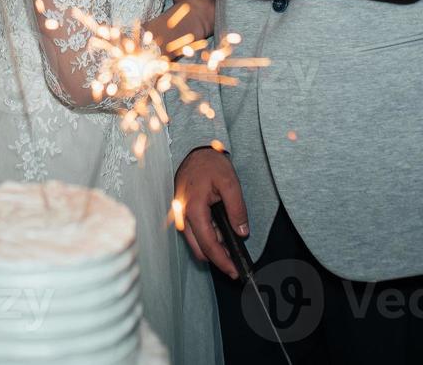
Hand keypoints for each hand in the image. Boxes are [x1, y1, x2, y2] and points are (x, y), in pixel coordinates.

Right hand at [174, 146, 248, 278]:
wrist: (196, 151)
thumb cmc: (210, 164)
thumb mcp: (230, 183)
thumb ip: (237, 209)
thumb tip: (242, 232)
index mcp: (193, 208)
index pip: (208, 244)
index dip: (222, 260)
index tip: (233, 271)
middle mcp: (182, 215)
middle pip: (199, 249)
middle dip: (218, 257)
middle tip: (235, 260)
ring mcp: (180, 215)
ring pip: (195, 243)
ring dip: (212, 246)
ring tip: (230, 240)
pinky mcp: (182, 213)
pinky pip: (193, 232)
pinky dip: (207, 236)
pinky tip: (220, 231)